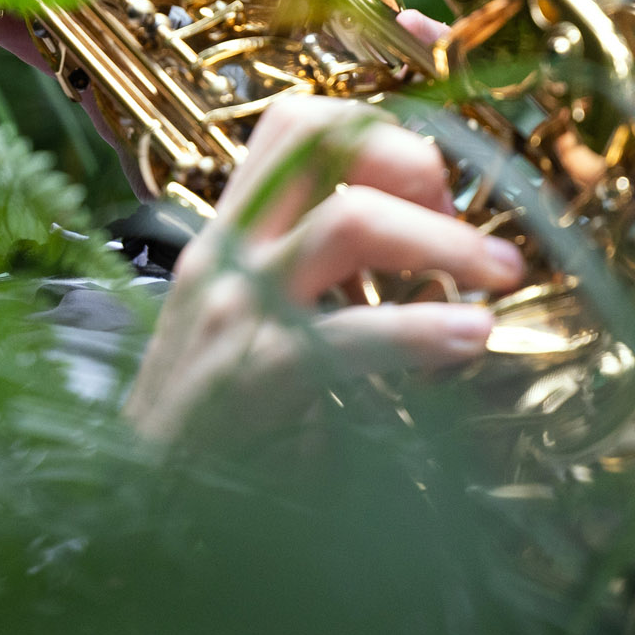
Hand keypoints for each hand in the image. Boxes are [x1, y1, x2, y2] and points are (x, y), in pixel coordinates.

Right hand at [122, 95, 523, 447]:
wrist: (135, 507)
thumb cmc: (206, 423)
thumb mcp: (247, 326)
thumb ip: (314, 285)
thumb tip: (420, 266)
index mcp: (228, 235)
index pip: (296, 127)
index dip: (377, 134)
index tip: (432, 185)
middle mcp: (227, 254)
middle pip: (322, 146)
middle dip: (418, 166)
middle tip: (476, 225)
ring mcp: (236, 309)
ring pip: (347, 221)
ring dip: (441, 240)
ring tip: (499, 275)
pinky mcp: (253, 376)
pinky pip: (348, 332)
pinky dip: (423, 330)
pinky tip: (468, 337)